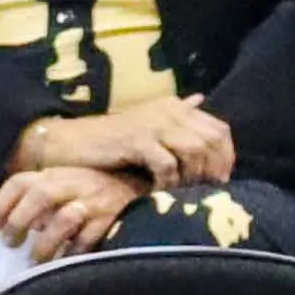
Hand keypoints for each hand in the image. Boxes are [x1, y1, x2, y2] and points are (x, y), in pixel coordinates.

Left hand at [0, 161, 142, 257]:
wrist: (138, 190)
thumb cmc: (90, 195)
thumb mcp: (62, 189)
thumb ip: (37, 203)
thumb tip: (7, 230)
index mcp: (55, 175)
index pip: (20, 182)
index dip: (0, 204)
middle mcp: (73, 183)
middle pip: (39, 195)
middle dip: (19, 222)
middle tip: (10, 244)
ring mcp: (94, 200)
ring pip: (63, 218)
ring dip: (45, 243)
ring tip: (35, 261)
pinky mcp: (112, 219)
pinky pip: (88, 238)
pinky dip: (73, 253)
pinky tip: (65, 262)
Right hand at [16, 100, 229, 186]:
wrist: (68, 142)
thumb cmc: (106, 140)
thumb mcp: (146, 125)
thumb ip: (174, 118)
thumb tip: (200, 101)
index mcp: (175, 108)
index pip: (219, 130)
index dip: (226, 157)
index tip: (219, 181)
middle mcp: (169, 112)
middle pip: (212, 142)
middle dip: (214, 170)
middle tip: (205, 192)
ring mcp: (154, 125)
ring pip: (194, 153)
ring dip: (192, 177)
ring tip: (181, 193)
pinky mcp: (137, 141)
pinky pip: (166, 165)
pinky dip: (167, 183)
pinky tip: (158, 193)